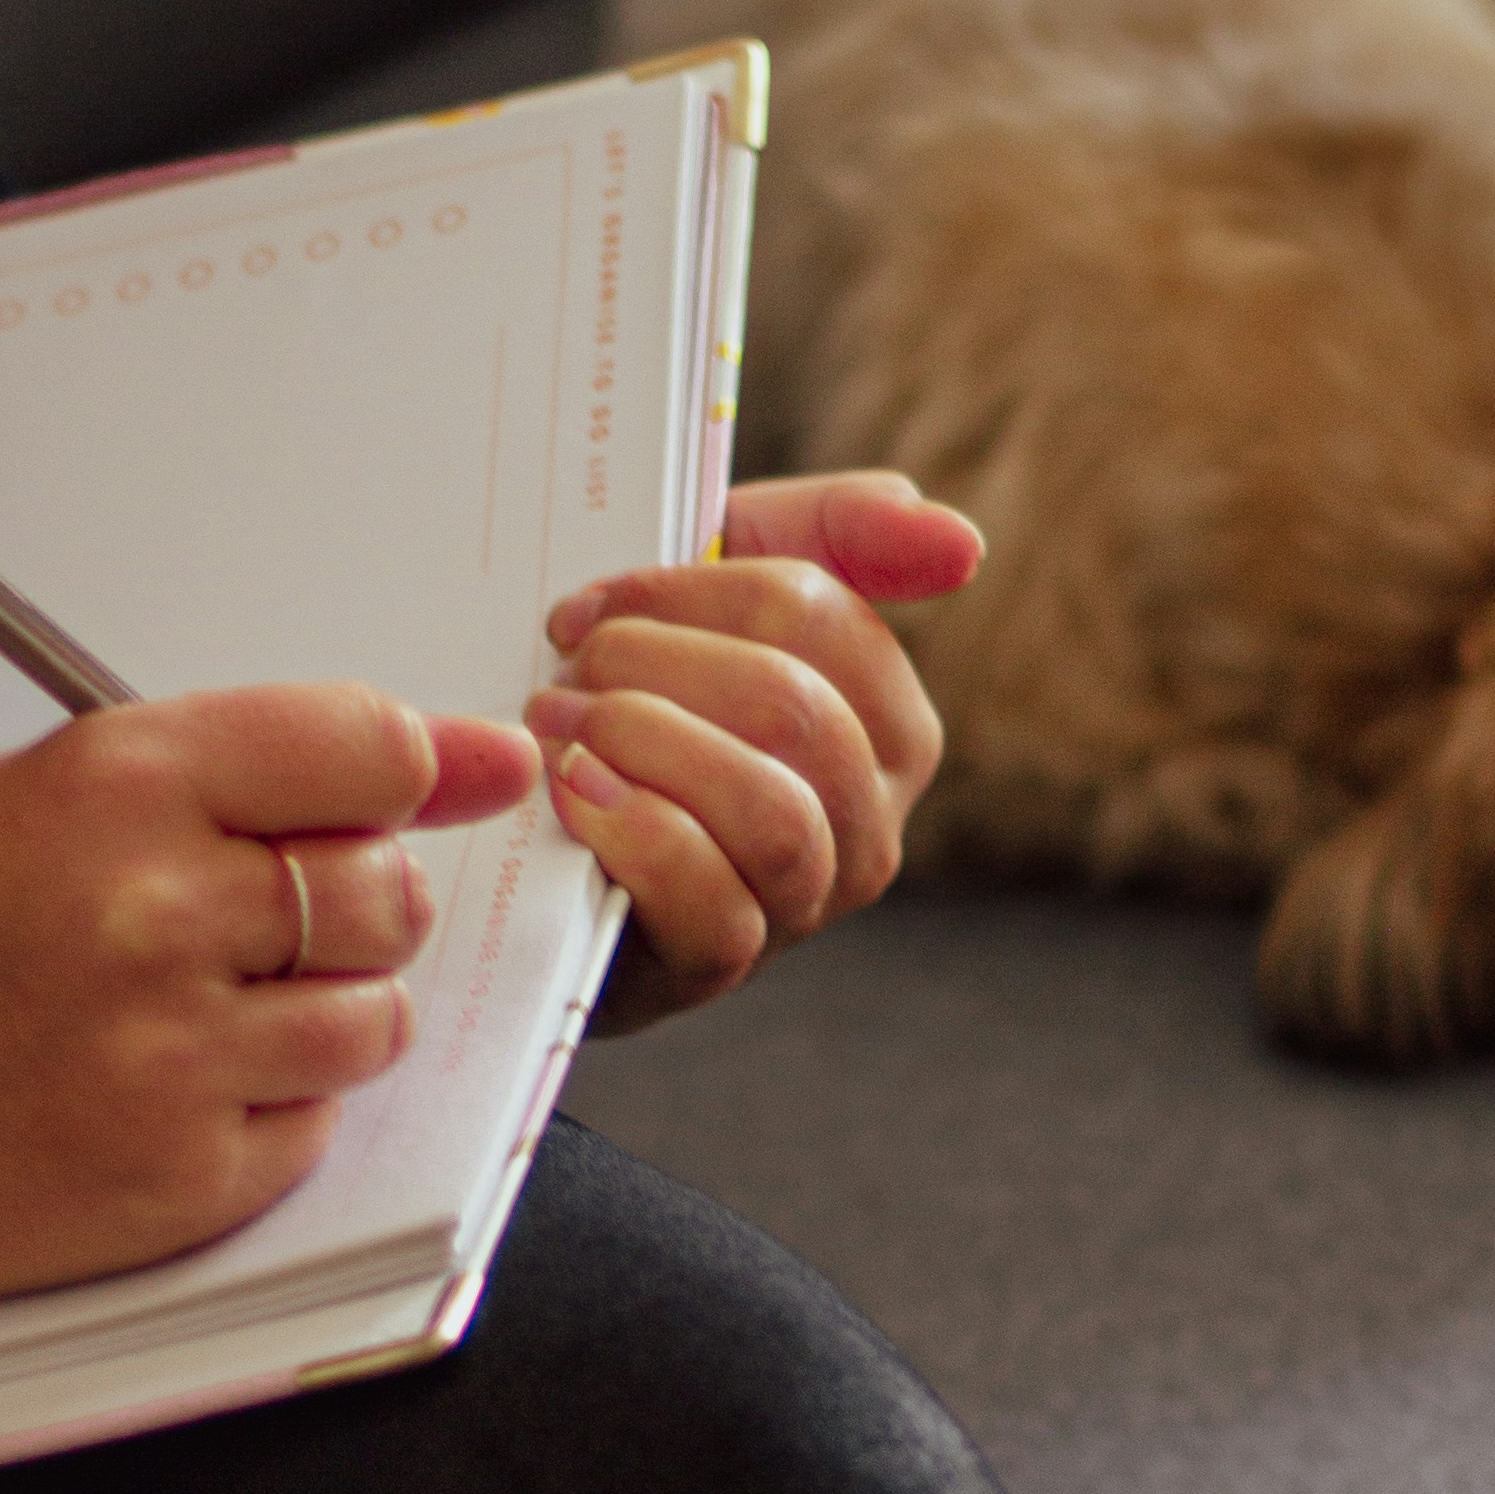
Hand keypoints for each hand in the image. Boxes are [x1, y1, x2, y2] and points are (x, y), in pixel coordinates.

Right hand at [0, 686, 537, 1301]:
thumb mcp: (46, 792)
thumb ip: (261, 770)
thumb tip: (483, 761)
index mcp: (117, 783)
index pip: (371, 751)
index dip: (405, 777)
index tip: (409, 794)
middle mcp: (153, 916)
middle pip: (387, 893)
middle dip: (338, 905)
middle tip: (229, 923)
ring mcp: (168, 1062)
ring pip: (376, 1018)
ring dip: (314, 1015)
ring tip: (188, 1012)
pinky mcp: (175, 1186)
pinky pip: (316, 1130)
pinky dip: (264, 1114)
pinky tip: (155, 1091)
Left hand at [535, 471, 984, 1034]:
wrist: (534, 829)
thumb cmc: (646, 687)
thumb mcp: (726, 580)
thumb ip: (843, 529)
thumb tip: (960, 542)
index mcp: (890, 721)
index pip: (818, 616)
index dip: (686, 594)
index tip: (589, 606)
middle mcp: (873, 820)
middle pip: (793, 708)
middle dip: (653, 669)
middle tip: (564, 672)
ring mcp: (806, 902)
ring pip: (773, 813)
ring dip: (644, 748)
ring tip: (561, 729)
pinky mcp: (726, 964)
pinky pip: (714, 904)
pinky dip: (634, 835)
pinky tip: (576, 796)